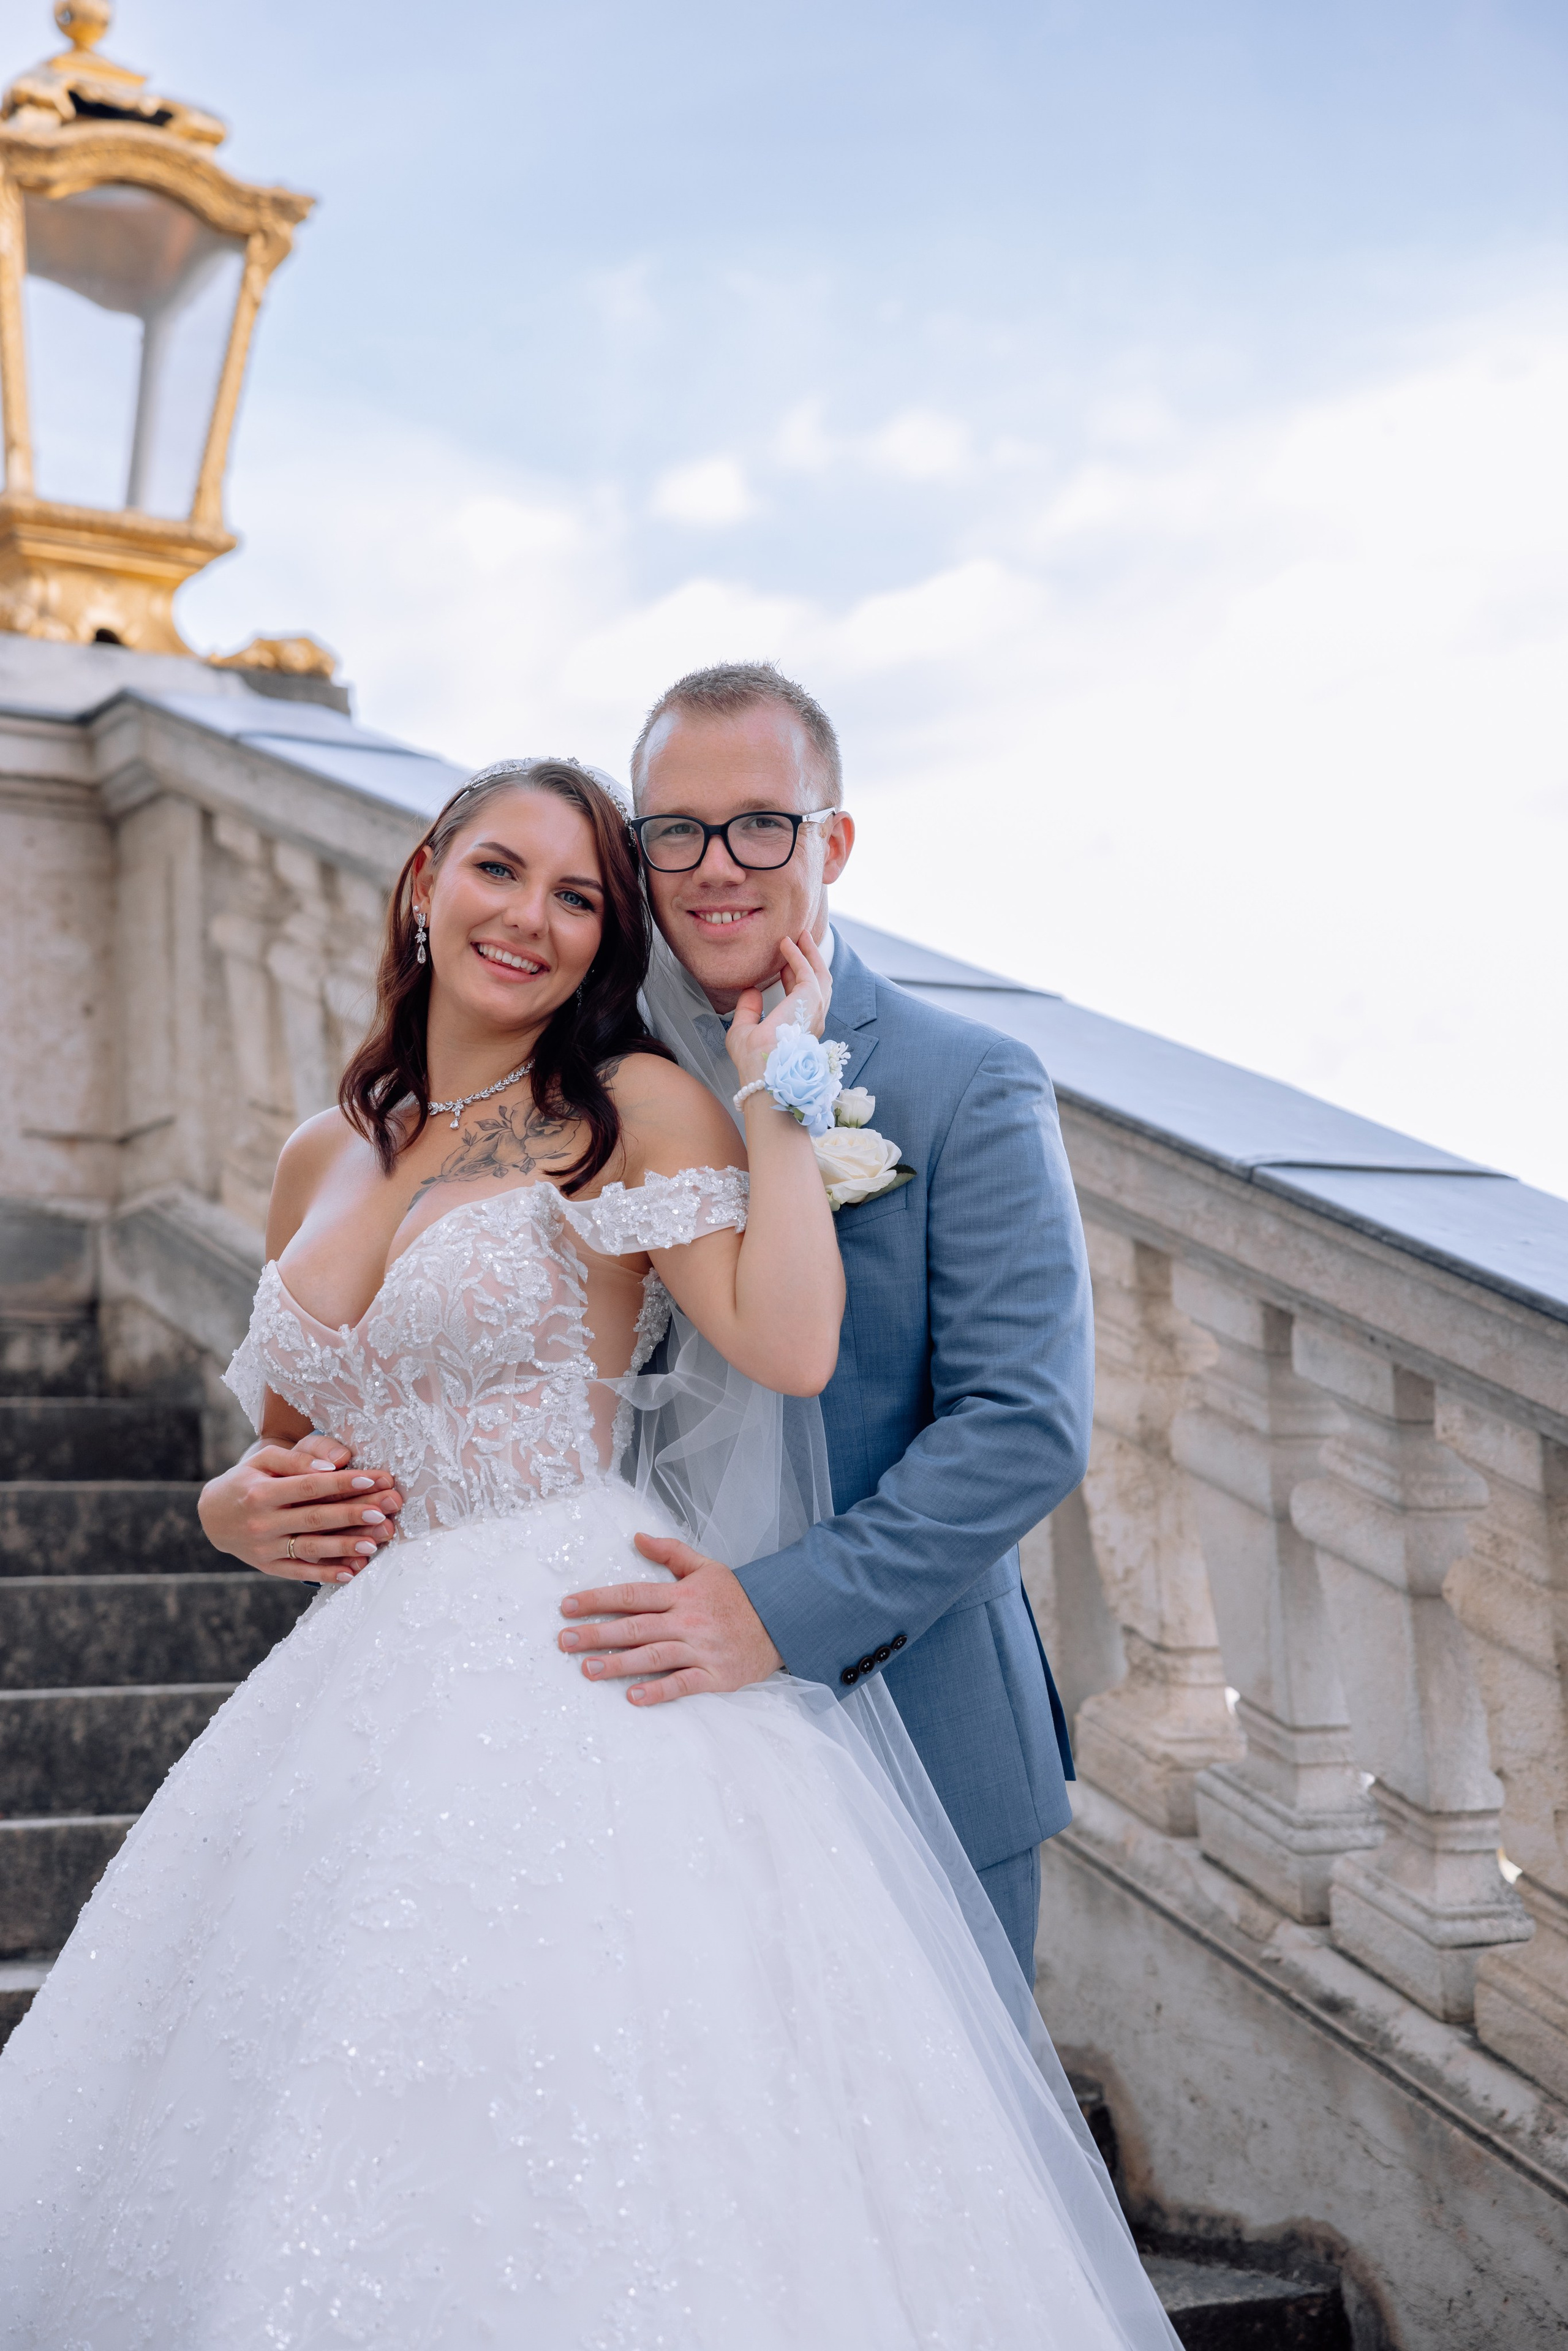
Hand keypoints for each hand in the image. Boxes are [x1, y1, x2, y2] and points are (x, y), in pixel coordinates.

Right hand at [198, 1431, 403, 1584]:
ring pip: (310, 1547)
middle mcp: (262, 1522)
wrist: (213, 1514)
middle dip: (352, 1515)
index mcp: (261, 1492)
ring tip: (374, 1544)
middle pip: (314, 1518)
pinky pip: (299, 1572)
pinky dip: (325, 1574)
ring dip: (344, 1547)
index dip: (342, 1483)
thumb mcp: (263, 1461)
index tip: (374, 1478)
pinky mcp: (268, 1566)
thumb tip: (330, 1467)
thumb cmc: (248, 1479)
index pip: (309, 1486)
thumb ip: (295, 1460)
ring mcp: (264, 1548)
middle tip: (383, 1512)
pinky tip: (351, 1573)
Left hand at [557, 1533, 782, 1702]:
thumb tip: (636, 1537)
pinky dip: (658, 1691)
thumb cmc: (736, 1596)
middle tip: (564, 1641)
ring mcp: (701, 1649)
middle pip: (635, 1627)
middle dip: (597, 1634)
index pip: (632, 1594)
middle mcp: (688, 1621)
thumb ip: (670, 1552)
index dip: (598, 1599)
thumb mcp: (706, 1566)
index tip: (568, 1606)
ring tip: (588, 1670)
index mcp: (682, 1594)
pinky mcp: (714, 1675)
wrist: (780, 1622)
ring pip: (653, 1656)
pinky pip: (683, 1683)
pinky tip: (633, 1697)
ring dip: (618, 1664)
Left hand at [726, 930, 831, 1088]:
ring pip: (819, 974)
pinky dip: (798, 955)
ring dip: (809, 953)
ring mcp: (814, 1010)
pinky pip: (807, 970)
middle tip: (799, 941)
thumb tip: (750, 990)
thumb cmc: (753, 1061)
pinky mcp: (811, 1000)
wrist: (763, 1069)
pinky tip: (786, 944)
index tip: (783, 964)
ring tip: (799, 935)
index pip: (801, 998)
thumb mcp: (744, 1031)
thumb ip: (748, 1010)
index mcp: (799, 1029)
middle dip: (809, 961)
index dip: (793, 978)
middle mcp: (812, 1020)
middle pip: (817, 984)